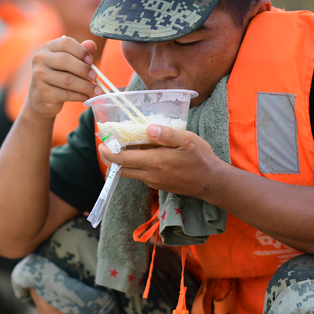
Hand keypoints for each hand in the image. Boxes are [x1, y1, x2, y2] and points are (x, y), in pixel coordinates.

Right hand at [24, 37, 100, 120]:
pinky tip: (86, 97)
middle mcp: (40, 59)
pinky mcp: (41, 92)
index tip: (91, 60)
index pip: (66, 43)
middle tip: (95, 77)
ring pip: (67, 80)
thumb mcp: (69, 63)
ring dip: (85, 86)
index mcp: (49, 47)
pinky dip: (79, 96)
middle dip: (83, 69)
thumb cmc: (58, 76)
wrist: (41, 98)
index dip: (81, 51)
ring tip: (96, 91)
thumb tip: (92, 45)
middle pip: (65, 60)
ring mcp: (38, 76)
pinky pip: (65, 94)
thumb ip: (80, 53)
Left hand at [107, 123, 224, 197]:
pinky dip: (135, 165)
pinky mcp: (158, 185)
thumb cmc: (201, 159)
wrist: (211, 183)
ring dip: (123, 162)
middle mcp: (150, 175)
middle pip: (121, 169)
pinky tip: (142, 154)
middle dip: (111, 159)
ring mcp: (153, 182)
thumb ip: (167, 134)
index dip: (108, 154)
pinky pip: (141, 175)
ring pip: (130, 173)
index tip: (102, 144)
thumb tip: (148, 128)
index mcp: (155, 162)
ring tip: (124, 146)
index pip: (122, 160)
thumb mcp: (188, 141)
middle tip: (108, 145)